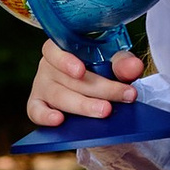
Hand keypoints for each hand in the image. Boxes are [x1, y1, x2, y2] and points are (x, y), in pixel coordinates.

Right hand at [27, 38, 144, 128]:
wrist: (92, 89)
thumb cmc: (99, 68)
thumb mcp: (113, 62)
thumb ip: (123, 63)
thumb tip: (135, 67)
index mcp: (62, 48)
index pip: (56, 50)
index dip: (66, 61)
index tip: (80, 72)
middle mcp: (48, 66)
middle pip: (67, 78)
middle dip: (98, 89)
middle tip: (122, 96)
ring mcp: (42, 86)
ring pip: (58, 96)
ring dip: (82, 105)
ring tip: (104, 110)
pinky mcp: (37, 105)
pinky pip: (35, 111)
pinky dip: (45, 116)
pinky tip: (59, 120)